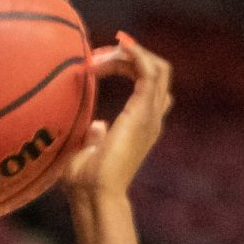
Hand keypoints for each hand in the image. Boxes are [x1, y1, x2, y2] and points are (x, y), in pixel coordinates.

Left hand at [63, 31, 172, 199]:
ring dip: (130, 54)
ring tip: (101, 54)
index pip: (148, 85)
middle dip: (129, 56)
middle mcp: (151, 118)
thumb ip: (95, 137)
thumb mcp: (88, 152)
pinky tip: (118, 48)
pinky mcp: (142, 113)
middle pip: (156, 72)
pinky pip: (149, 73)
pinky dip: (136, 55)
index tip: (97, 62)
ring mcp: (149, 115)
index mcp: (141, 125)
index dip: (126, 66)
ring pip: (158, 69)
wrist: (94, 195)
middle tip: (97, 55)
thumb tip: (97, 126)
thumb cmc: (86, 181)